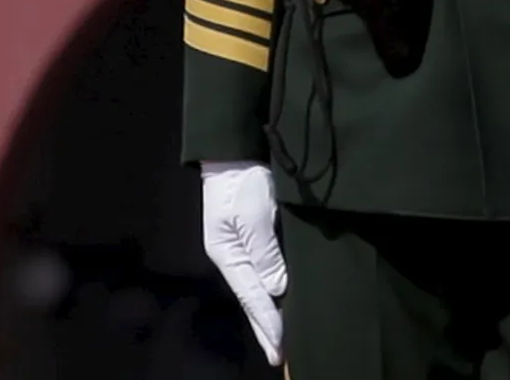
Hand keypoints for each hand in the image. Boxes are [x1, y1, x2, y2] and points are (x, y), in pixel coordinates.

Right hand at [199, 160, 287, 365]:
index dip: (268, 322)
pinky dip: (268, 292)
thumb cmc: (242, 181)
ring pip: (256, 288)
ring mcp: (238, 248)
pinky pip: (260, 273)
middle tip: (278, 356)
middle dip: (264, 327)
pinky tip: (278, 302)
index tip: (281, 347)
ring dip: (268, 313)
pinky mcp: (248, 238)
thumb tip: (277, 288)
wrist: (233, 152)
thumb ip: (266, 254)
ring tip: (279, 338)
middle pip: (251, 298)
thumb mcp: (254, 216)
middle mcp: (232, 256)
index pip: (252, 296)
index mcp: (228, 255)